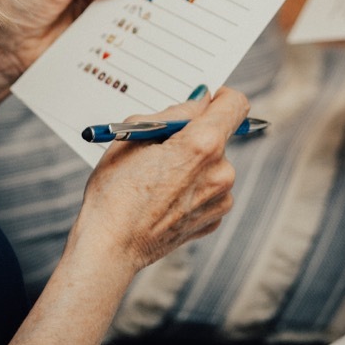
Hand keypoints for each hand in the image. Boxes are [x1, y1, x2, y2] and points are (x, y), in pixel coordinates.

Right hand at [74, 86, 248, 271]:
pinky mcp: (215, 219)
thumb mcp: (135, 134)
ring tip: (158, 179)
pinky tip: (165, 198)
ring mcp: (221, 199)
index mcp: (203, 144)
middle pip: (219, 135)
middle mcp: (222, 171)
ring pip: (213, 163)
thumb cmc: (115, 190)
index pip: (234, 104)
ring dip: (193, 163)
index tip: (205, 100)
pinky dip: (192, 187)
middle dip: (194, 135)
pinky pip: (210, 189)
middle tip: (161, 147)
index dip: (219, 96)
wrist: (110, 247)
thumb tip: (200, 101)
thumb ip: (175, 111)